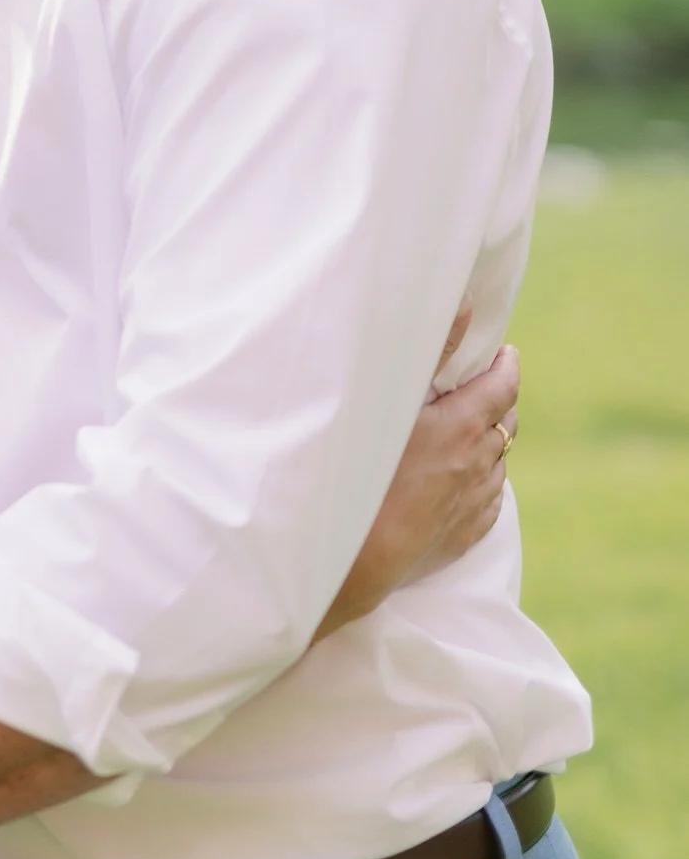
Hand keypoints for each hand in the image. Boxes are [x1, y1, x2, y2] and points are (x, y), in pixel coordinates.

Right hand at [318, 335, 520, 636]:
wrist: (352, 556)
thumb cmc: (361, 469)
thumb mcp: (391, 399)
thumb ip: (431, 347)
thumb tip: (464, 302)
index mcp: (464, 427)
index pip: (503, 387)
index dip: (506, 366)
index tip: (504, 353)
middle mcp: (478, 464)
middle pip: (505, 423)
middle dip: (499, 401)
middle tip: (484, 386)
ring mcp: (474, 504)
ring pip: (496, 464)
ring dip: (488, 443)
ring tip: (469, 432)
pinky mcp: (464, 537)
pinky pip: (487, 502)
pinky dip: (481, 482)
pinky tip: (464, 481)